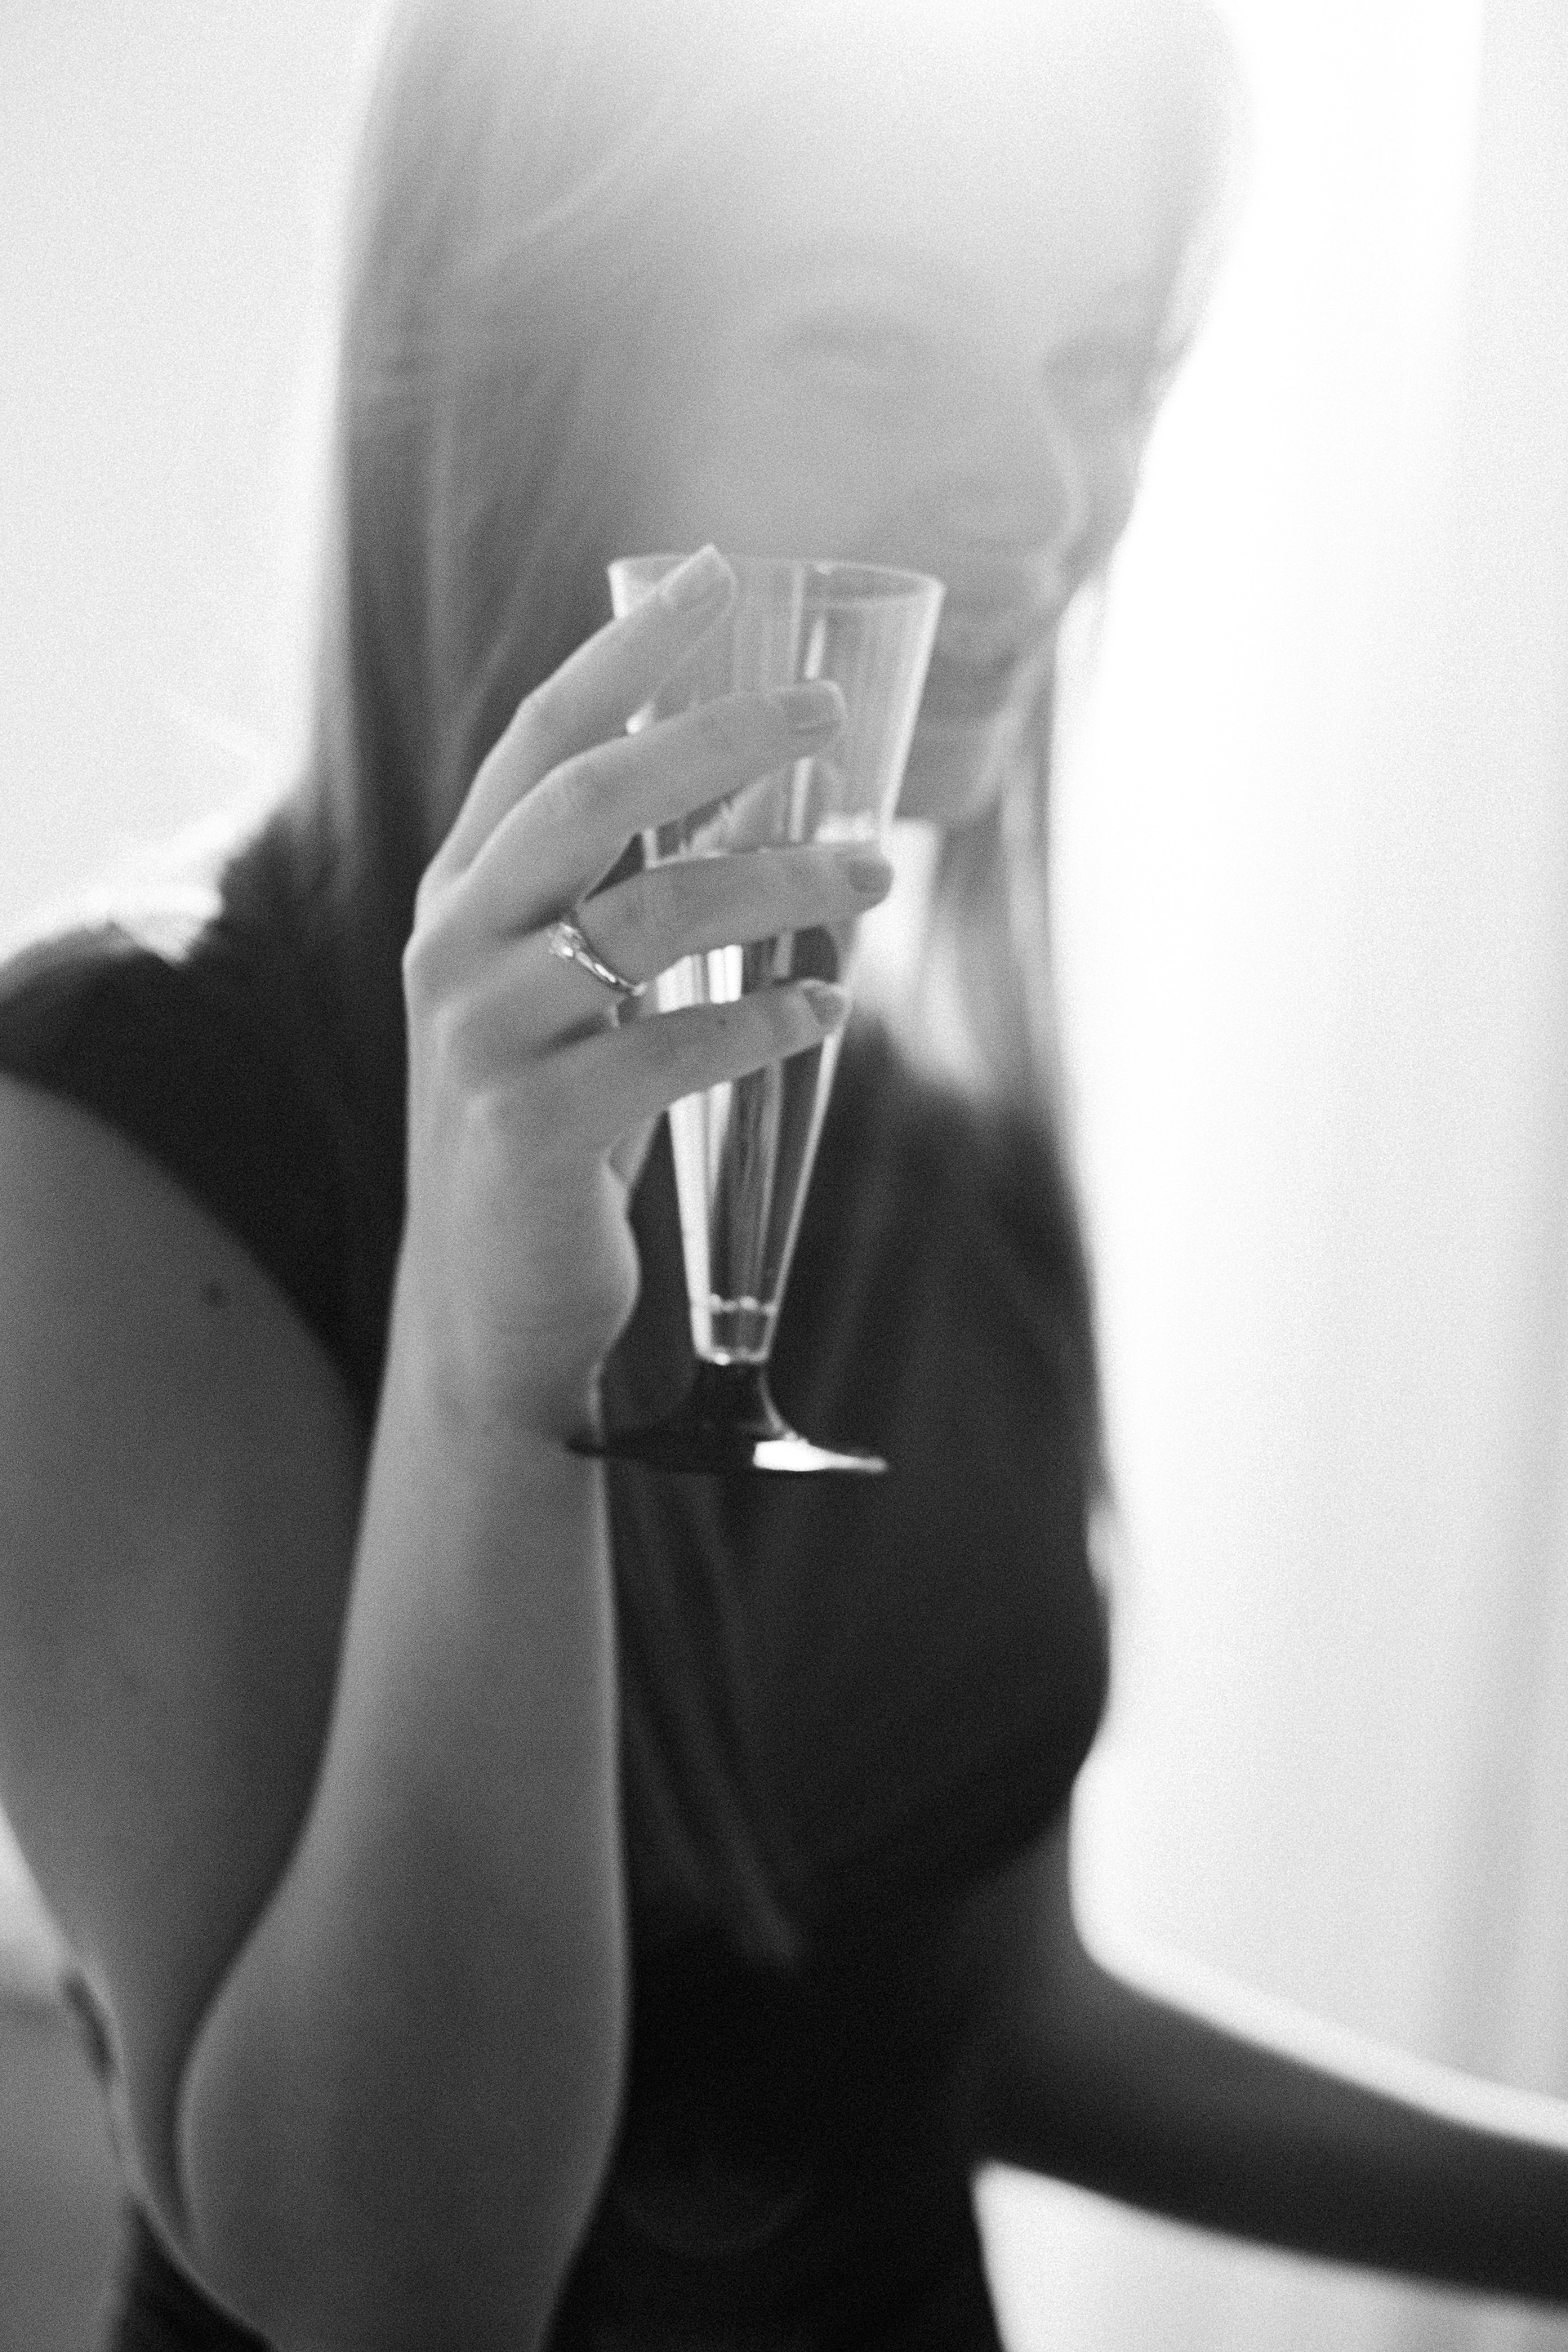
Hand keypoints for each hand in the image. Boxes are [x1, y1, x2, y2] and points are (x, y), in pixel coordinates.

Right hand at [395, 547, 890, 1437]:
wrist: (490, 1303)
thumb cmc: (556, 1122)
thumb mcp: (567, 991)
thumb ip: (620, 894)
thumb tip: (760, 784)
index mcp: (466, 892)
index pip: (540, 737)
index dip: (626, 651)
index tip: (711, 574)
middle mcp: (455, 944)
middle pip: (590, 794)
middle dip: (716, 735)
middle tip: (827, 714)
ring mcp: (483, 1036)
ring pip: (650, 916)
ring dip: (779, 884)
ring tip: (873, 884)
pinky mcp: (530, 1129)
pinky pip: (668, 1049)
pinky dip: (760, 1025)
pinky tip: (820, 1016)